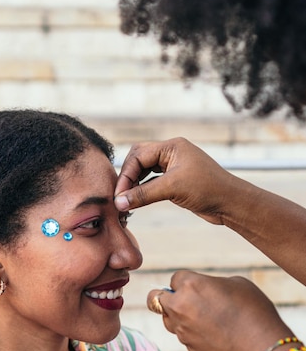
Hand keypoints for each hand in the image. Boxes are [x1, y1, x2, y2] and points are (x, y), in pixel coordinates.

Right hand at [115, 138, 236, 224]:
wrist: (231, 203)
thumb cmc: (208, 190)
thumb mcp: (172, 189)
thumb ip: (143, 194)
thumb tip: (119, 202)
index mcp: (171, 146)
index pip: (138, 155)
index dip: (126, 174)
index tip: (119, 194)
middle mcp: (171, 153)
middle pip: (138, 159)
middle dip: (127, 176)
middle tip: (120, 196)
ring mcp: (174, 166)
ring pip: (144, 171)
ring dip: (134, 184)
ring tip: (126, 200)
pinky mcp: (176, 181)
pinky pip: (152, 182)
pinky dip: (143, 190)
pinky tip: (137, 201)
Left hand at [147, 271, 292, 350]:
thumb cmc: (254, 312)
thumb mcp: (237, 284)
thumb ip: (213, 284)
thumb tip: (205, 291)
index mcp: (190, 286)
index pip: (174, 278)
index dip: (186, 281)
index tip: (198, 286)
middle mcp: (179, 307)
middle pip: (155, 298)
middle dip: (166, 297)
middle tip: (184, 300)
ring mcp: (182, 330)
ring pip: (167, 320)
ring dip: (178, 317)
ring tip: (203, 319)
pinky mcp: (189, 349)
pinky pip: (184, 337)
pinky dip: (193, 334)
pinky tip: (214, 335)